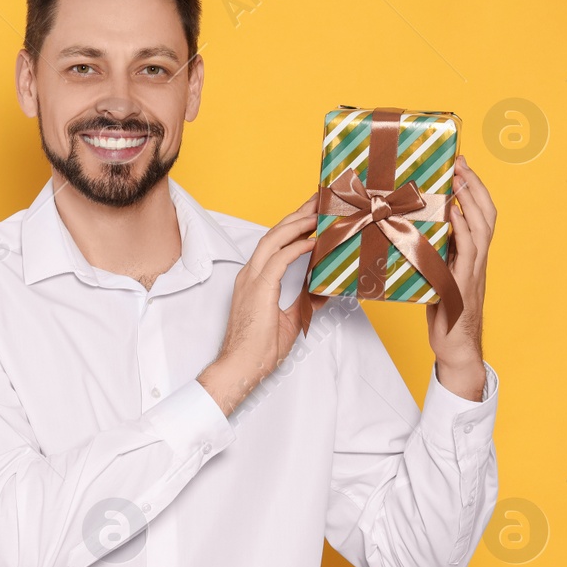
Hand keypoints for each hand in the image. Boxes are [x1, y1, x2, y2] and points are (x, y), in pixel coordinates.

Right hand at [198, 197, 325, 416]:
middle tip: (320, 199)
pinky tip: (313, 241)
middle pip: (275, 233)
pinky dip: (296, 247)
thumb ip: (305, 299)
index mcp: (255, 278)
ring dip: (298, 224)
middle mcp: (250, 273)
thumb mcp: (292, 318)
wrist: (242, 366)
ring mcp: (251, 279)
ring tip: (319, 212)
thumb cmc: (260, 348)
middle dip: (298, 214)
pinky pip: (279, 259)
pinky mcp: (258, 288)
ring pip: (274, 239)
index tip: (313, 211)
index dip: (294, 225)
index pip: (276, 242)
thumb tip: (324, 288)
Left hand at [429, 155, 494, 397]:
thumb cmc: (442, 311)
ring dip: (471, 200)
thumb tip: (409, 230)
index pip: (479, 214)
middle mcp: (477, 258)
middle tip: (460, 162)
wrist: (454, 345)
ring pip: (482, 227)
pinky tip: (453, 214)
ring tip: (458, 179)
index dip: (473, 189)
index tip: (460, 165)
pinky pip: (468, 251)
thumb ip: (431, 253)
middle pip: (486, 213)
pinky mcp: (464, 282)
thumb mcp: (434, 274)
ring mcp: (473, 269)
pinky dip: (463, 229)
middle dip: (474, 185)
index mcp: (470, 254)